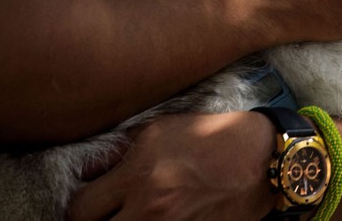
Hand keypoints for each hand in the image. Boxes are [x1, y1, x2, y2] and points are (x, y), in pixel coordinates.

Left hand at [67, 112, 274, 220]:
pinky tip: (159, 219)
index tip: (90, 204)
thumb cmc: (212, 137)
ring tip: (134, 216)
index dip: (81, 209)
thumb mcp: (161, 129)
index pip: (79, 210)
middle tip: (108, 214)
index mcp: (137, 175)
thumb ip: (121, 151)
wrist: (262, 158)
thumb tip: (87, 170)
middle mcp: (149, 207)